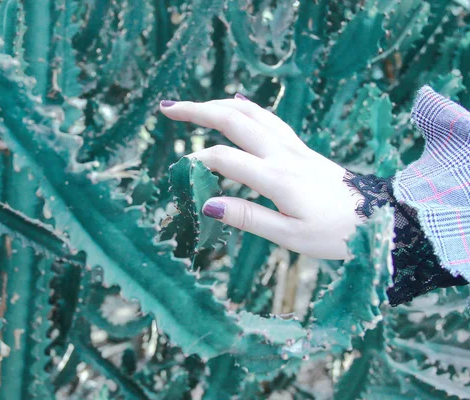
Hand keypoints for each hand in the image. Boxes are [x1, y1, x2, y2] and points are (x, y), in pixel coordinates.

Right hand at [159, 94, 365, 259]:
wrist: (379, 219)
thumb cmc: (335, 234)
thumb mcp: (290, 236)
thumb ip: (248, 217)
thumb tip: (208, 205)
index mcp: (277, 178)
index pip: (224, 159)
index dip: (197, 162)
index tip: (181, 173)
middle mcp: (283, 154)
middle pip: (234, 120)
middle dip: (197, 111)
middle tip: (167, 109)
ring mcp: (293, 147)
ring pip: (251, 113)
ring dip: (218, 104)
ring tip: (193, 105)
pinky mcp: (301, 148)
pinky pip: (269, 118)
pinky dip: (246, 108)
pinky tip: (237, 104)